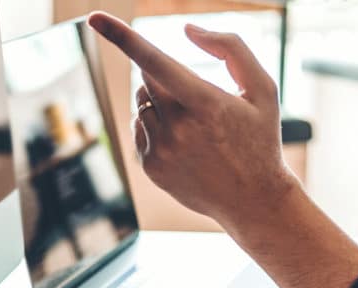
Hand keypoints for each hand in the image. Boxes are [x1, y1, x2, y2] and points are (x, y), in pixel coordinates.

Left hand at [89, 13, 297, 234]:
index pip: (154, 61)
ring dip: (160, 104)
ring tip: (193, 128)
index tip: (94, 17)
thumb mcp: (262, 90)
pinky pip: (139, 129)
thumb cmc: (258, 139)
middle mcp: (177, 127)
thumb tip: (187, 30)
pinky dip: (155, 127)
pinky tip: (183, 144)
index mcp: (204, 102)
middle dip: (165, 79)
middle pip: (147, 79)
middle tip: (195, 100)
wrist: (253, 199)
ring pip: (142, 104)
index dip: (122, 36)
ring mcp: (161, 149)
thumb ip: (231, 48)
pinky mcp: (150, 167)